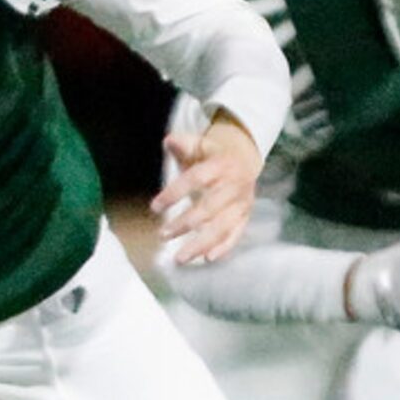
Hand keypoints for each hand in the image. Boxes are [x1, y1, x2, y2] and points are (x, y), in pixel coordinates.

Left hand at [154, 111, 263, 265]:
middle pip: (210, 207)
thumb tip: (169, 141)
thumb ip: (184, 144)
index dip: (175, 193)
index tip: (155, 207)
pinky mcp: (245, 217)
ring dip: (201, 244)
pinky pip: (236, 235)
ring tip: (179, 258)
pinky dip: (224, 247)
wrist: (244, 161)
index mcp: (220, 165)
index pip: (196, 179)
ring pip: (222, 226)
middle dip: (185, 223)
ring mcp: (241, 204)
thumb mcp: (199, 145)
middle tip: (162, 234)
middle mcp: (234, 186)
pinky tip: (207, 259)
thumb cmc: (212, 156)